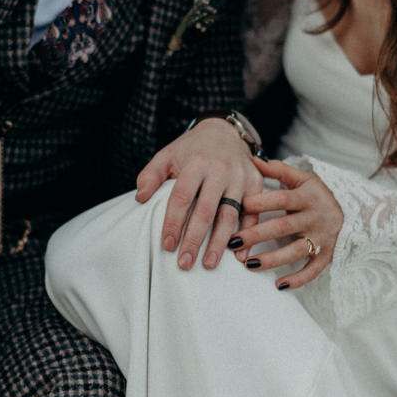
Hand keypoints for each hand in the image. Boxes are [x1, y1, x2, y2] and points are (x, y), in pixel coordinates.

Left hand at [135, 119, 263, 269]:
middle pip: (206, 210)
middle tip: (185, 263)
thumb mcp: (167, 155)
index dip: (173, 222)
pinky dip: (247, 234)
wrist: (225, 132)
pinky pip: (252, 213)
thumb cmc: (192, 149)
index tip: (167, 245)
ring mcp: (240, 177)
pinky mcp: (255, 183)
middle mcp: (220, 170)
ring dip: (219, 242)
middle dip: (195, 239)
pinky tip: (239, 255)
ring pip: (230, 215)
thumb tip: (140, 198)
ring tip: (208, 264)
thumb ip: (151, 175)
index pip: (182, 197)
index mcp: (196, 163)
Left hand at [232, 158, 341, 288]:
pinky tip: (279, 285)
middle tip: (233, 241)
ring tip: (248, 264)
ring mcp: (322, 239)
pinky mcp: (326, 256)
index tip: (240, 206)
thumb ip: (279, 170)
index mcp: (308, 197)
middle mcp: (315, 218)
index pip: (282, 199)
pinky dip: (298, 279)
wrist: (353, 211)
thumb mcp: (303, 179)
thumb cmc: (317, 195)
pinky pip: (312, 270)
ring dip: (272, 259)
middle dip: (256, 235)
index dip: (261, 202)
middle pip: (283, 227)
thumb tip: (254, 160)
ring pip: (295, 251)